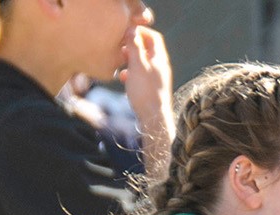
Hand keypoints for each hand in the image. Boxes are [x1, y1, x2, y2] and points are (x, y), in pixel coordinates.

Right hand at [121, 26, 173, 179]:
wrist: (154, 119)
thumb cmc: (145, 91)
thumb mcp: (137, 65)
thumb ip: (135, 47)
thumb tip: (132, 30)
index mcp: (159, 58)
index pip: (153, 37)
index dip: (141, 32)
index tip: (127, 32)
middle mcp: (160, 67)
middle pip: (148, 50)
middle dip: (133, 46)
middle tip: (120, 47)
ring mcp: (156, 79)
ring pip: (142, 63)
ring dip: (130, 60)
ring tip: (119, 62)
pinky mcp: (151, 90)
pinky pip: (140, 77)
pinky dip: (131, 74)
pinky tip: (122, 78)